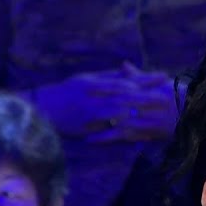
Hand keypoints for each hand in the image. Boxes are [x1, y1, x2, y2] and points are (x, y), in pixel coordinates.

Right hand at [33, 63, 174, 138]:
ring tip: (156, 113)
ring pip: (117, 109)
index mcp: (93, 82)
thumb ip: (106, 78)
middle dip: (147, 94)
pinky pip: (107, 128)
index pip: (124, 79)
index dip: (144, 78)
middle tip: (166, 96)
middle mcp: (92, 94)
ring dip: (138, 111)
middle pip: (124, 93)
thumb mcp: (84, 81)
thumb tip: (127, 72)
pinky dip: (123, 129)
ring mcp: (89, 110)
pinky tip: (137, 132)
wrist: (39, 110)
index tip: (163, 77)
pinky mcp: (85, 126)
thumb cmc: (64, 94)